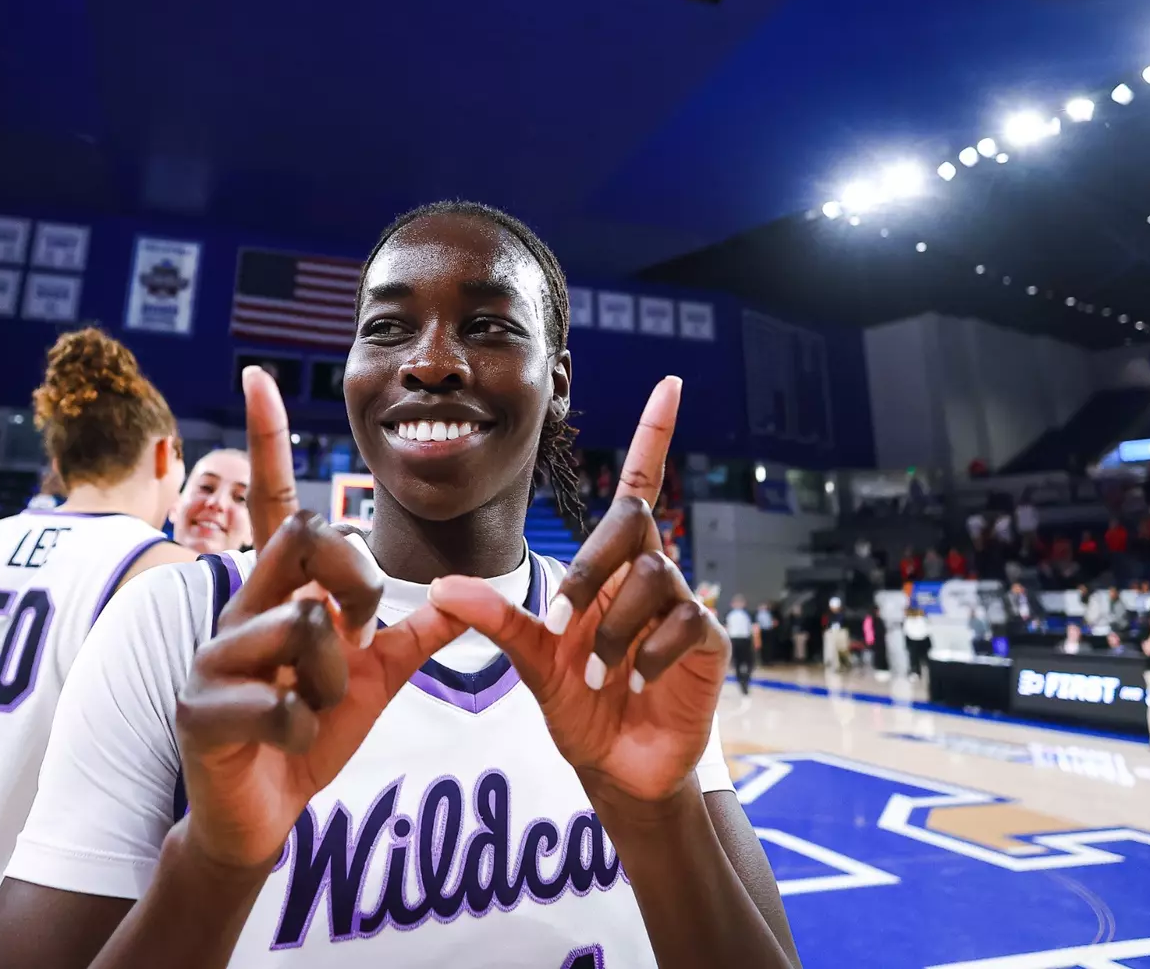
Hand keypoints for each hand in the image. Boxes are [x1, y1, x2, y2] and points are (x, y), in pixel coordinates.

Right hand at [172, 370, 462, 868]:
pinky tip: (288, 741)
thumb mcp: (372, 680)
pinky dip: (307, 728)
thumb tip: (466, 595)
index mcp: (280, 593)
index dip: (268, 443)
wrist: (261, 815)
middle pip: (307, 538)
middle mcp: (240, 607)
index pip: (276, 506)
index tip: (258, 377)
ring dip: (331, 681)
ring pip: (304, 626)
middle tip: (355, 635)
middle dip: (353, 584)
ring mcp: (214, 654)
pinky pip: (284, 700)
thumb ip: (413, 636)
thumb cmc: (307, 735)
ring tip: (313, 709)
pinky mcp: (201, 706)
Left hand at [429, 377, 726, 804]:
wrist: (617, 767)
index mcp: (612, 568)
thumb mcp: (530, 660)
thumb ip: (495, 620)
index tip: (671, 382)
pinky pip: (684, 622)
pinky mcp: (708, 643)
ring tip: (597, 674)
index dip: (655, 434)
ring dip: (614, 628)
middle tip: (562, 626)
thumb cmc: (580, 706)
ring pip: (655, 577)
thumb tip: (442, 586)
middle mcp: (651, 575)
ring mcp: (684, 607)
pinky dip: (647, 654)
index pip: (637, 487)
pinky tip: (631, 683)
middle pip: (634, 522)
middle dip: (593, 570)